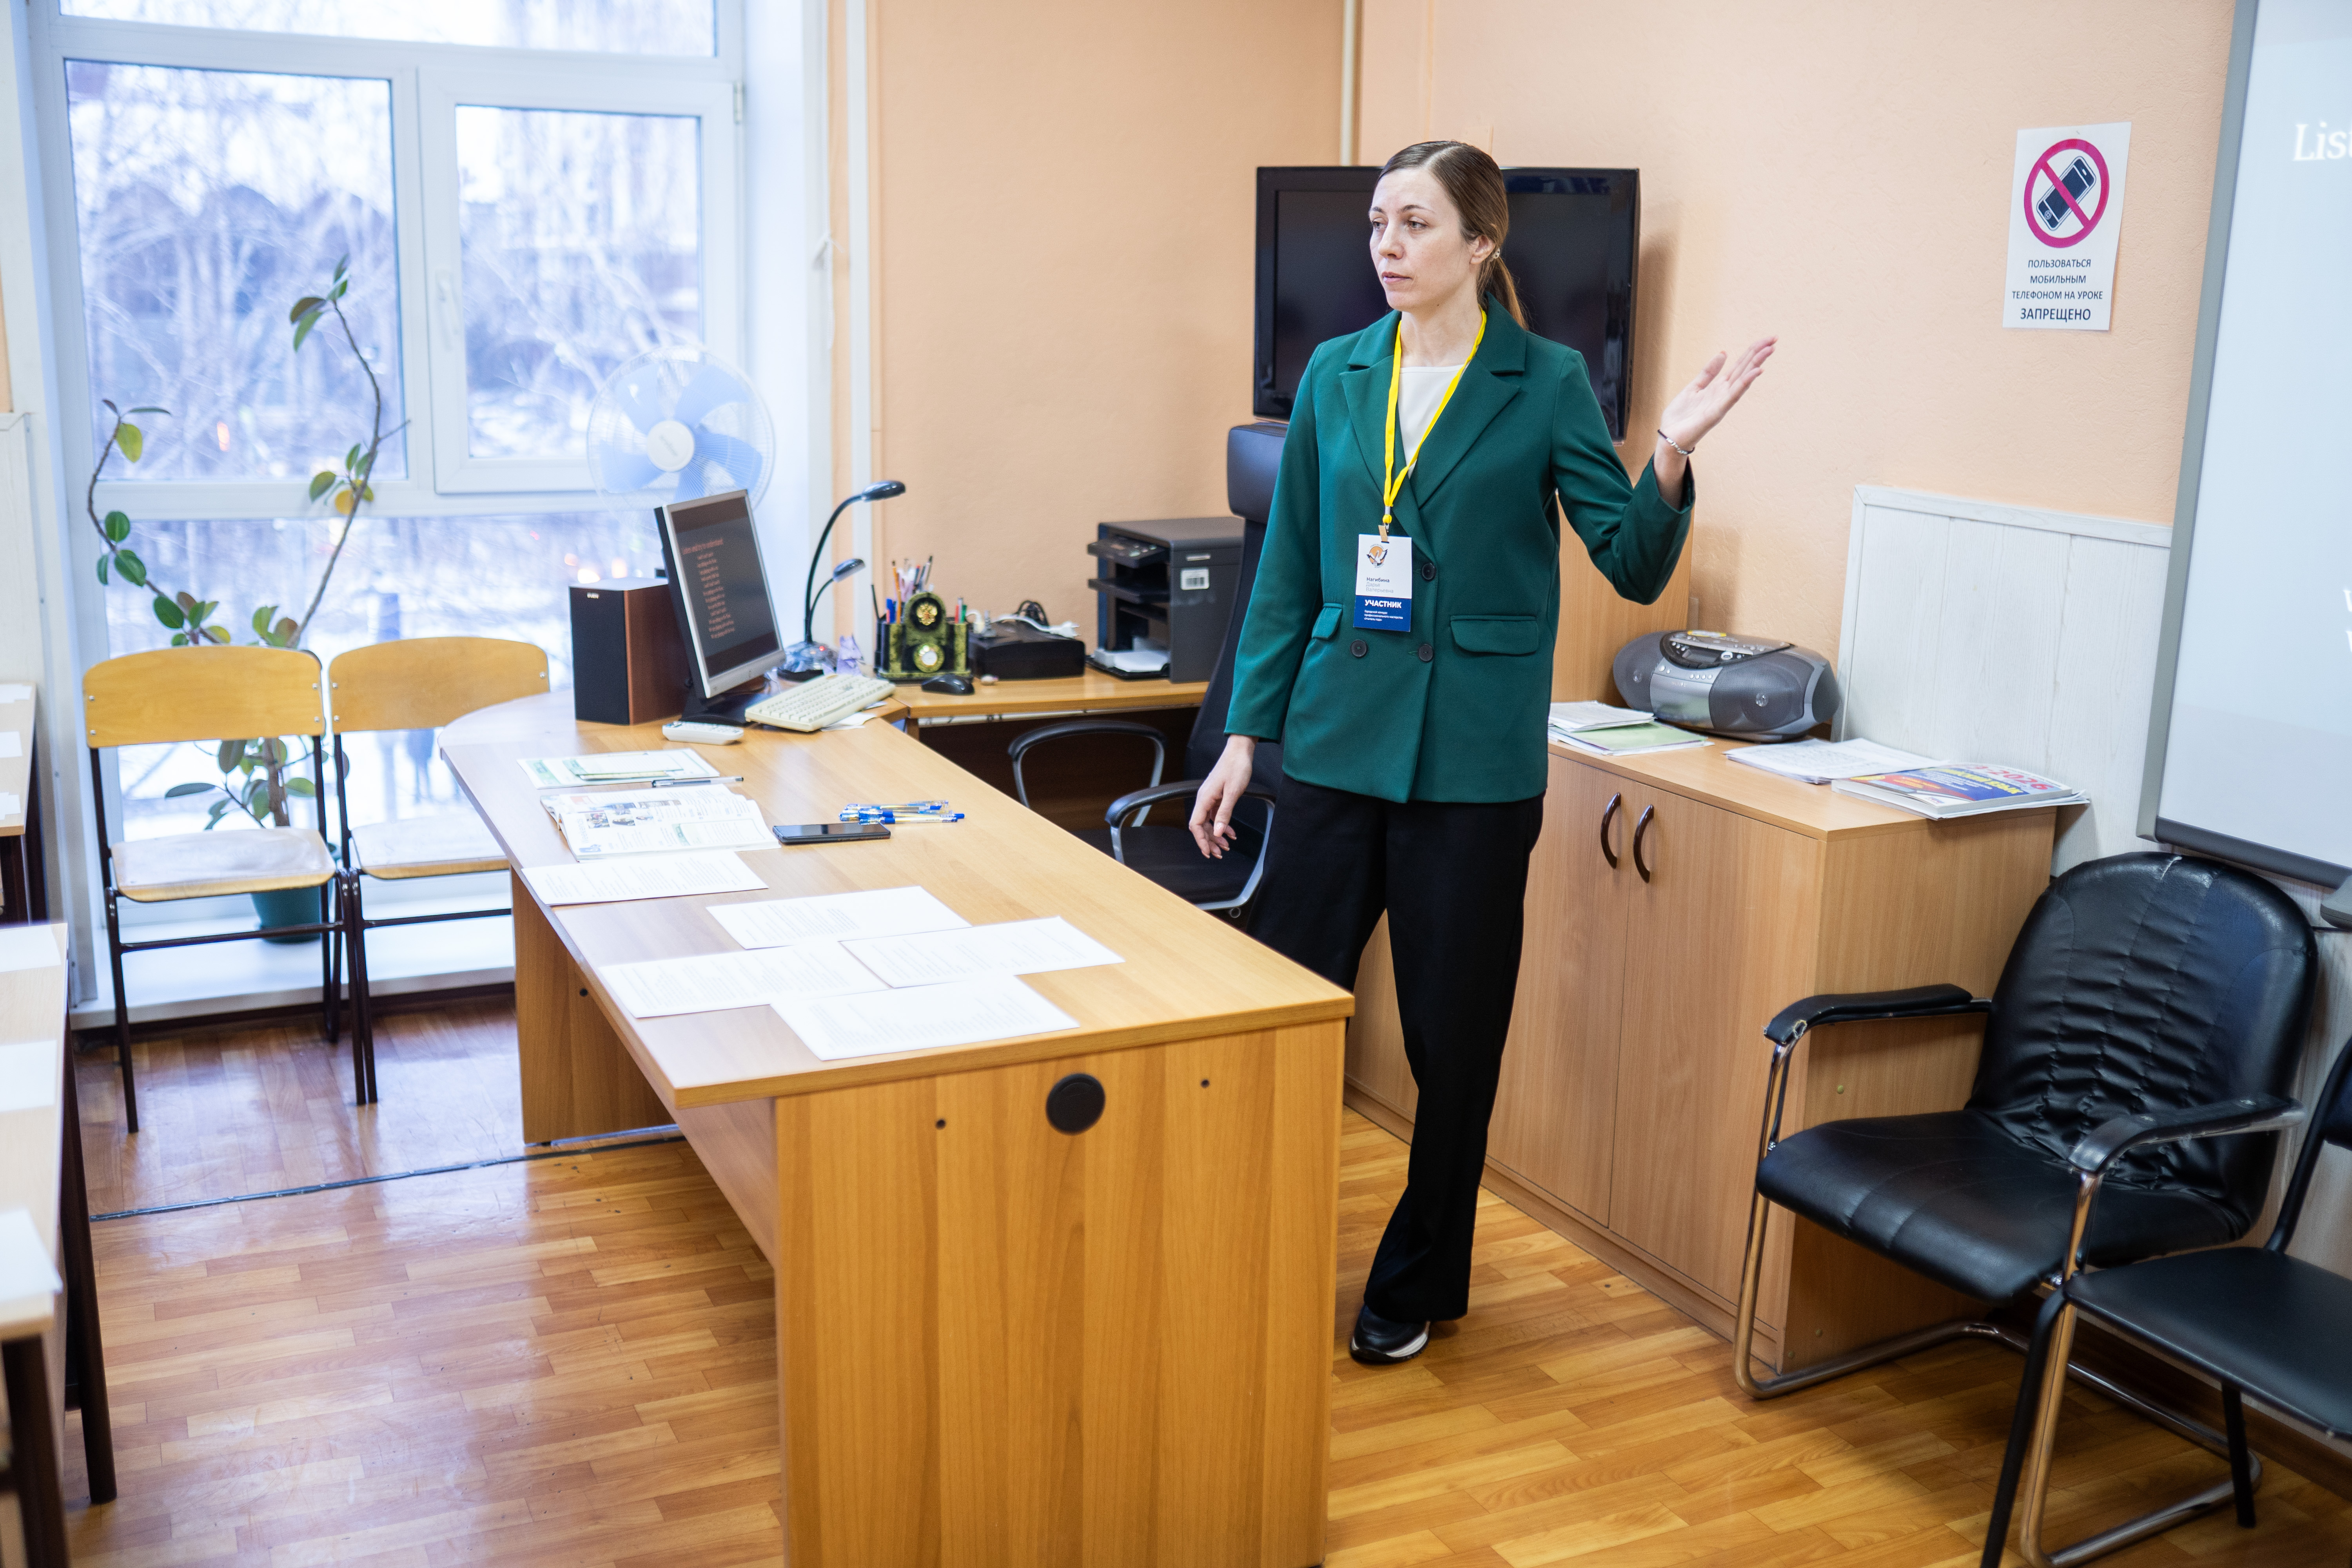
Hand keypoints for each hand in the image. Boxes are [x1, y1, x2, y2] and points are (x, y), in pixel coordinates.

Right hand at [1189, 735, 1258, 858]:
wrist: (1240, 751)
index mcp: (1204, 798)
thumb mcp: (1233, 792)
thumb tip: (1219, 832)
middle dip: (1210, 841)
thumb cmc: (1236, 767)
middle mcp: (1204, 799)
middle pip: (1201, 826)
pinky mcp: (1217, 796)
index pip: (1196, 825)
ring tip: (1227, 846)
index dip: (1201, 840)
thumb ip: (1225, 813)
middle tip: (1220, 853)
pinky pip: (1216, 815)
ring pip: (1209, 822)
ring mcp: (1210, 798)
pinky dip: (1223, 825)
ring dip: (1217, 835)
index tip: (1208, 852)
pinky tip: (1231, 832)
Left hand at [1658, 336, 1776, 452]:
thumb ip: (1708, 372)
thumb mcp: (1694, 387)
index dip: (1752, 351)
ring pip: (1743, 380)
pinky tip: (1755, 372)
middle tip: (1774, 339)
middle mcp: (1724, 394)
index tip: (1766, 339)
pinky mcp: (1716, 413)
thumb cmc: (1680, 416)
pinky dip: (1744, 383)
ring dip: (1756, 364)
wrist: (1669, 438)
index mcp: (1719, 387)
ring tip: (1769, 349)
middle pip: (1745, 369)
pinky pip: (1732, 396)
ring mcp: (1722, 404)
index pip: (1740, 366)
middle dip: (1759, 354)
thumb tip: (1724, 352)